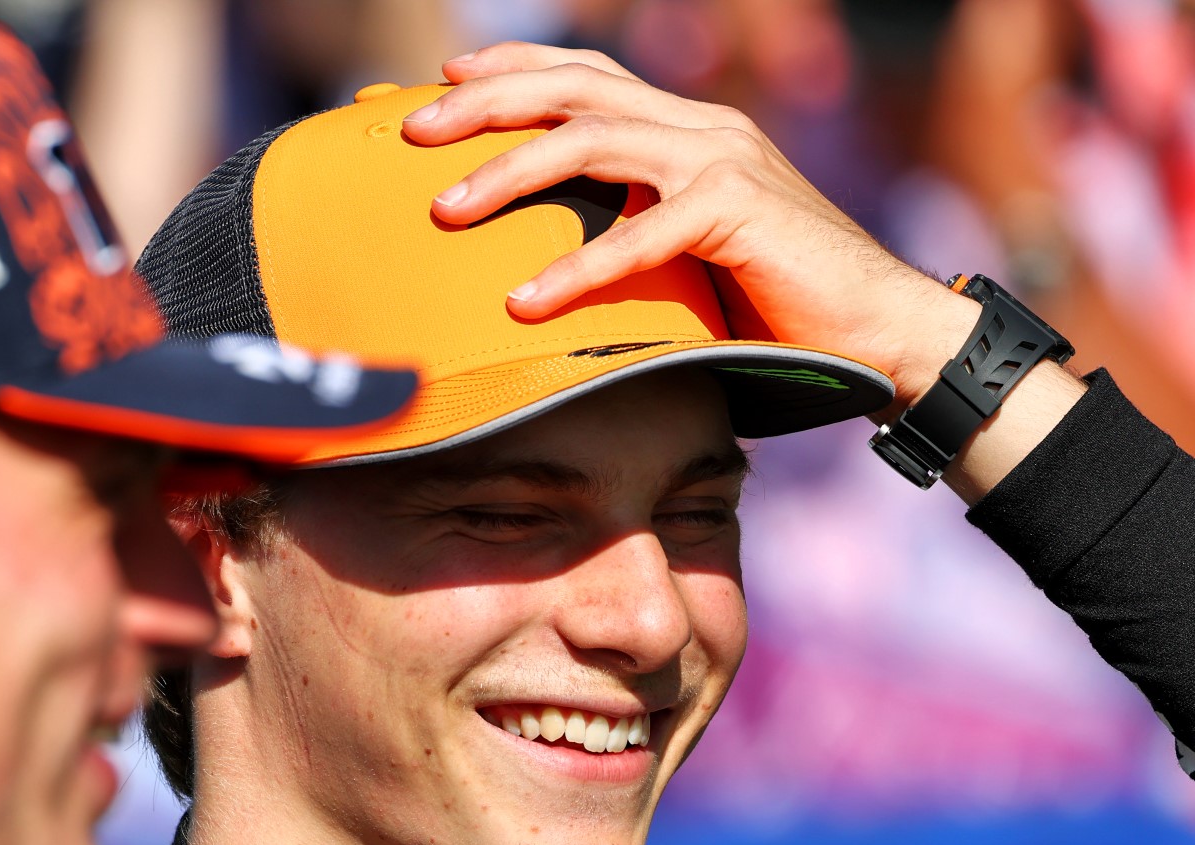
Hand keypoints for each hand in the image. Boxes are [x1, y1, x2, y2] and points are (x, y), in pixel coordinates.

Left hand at [404, 43, 976, 412]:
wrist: (880, 329)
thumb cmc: (775, 305)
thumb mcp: (686, 253)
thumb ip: (628, 231)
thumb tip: (537, 262)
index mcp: (685, 126)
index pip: (584, 73)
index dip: (509, 68)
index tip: (438, 83)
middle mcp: (700, 126)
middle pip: (572, 87)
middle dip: (483, 101)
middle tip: (412, 132)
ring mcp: (722, 161)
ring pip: (592, 140)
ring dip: (508, 172)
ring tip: (445, 211)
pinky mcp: (740, 213)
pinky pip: (639, 236)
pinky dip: (575, 270)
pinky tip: (522, 303)